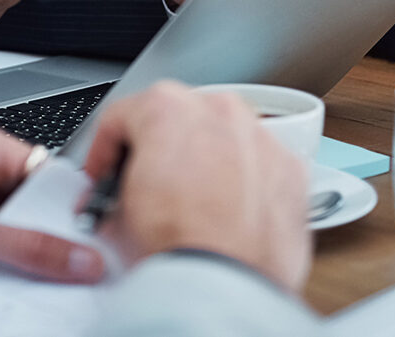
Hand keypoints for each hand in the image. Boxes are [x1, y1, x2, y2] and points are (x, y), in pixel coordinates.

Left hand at [0, 125, 104, 282]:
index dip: (72, 213)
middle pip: (33, 205)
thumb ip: (30, 248)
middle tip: (61, 266)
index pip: (52, 176)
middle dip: (43, 236)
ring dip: (16, 250)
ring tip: (19, 270)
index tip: (92, 244)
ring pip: (11, 225)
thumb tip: (78, 257)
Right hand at [81, 80, 309, 292]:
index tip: (105, 173)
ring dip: (204, 161)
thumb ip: (117, 187)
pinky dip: (243, 181)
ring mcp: (259, 136)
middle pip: (176, 119)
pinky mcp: (290, 168)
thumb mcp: (117, 210)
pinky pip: (258, 164)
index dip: (103, 152)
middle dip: (159, 151)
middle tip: (146, 187)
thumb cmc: (178, 246)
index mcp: (168, 107)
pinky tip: (227, 212)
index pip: (120, 117)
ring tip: (190, 202)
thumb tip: (121, 201)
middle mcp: (218, 110)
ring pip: (222, 136)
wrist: (225, 287)